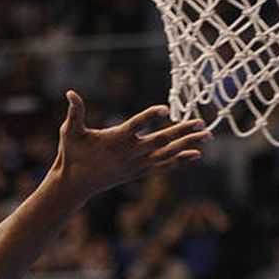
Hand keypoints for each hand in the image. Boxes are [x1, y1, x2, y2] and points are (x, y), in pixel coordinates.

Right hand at [53, 93, 207, 201]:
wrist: (76, 185)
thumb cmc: (72, 155)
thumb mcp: (70, 132)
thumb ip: (75, 112)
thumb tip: (70, 93)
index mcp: (114, 140)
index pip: (135, 126)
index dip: (149, 117)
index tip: (164, 108)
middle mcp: (129, 154)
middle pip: (160, 141)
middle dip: (181, 131)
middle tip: (200, 122)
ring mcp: (136, 165)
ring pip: (167, 154)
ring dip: (188, 145)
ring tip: (208, 135)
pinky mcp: (139, 172)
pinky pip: (164, 166)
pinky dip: (180, 160)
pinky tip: (196, 154)